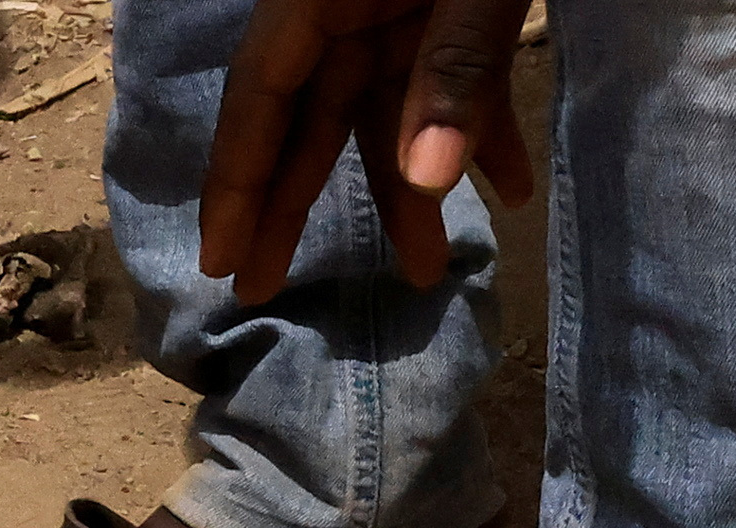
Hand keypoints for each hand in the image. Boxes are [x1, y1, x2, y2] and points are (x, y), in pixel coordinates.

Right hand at [195, 0, 535, 305]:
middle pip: (313, 114)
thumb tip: (426, 184)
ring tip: (425, 274)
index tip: (223, 260)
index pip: (264, 97)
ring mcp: (403, 3)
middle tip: (267, 290)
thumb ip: (455, 70)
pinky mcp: (455, 1)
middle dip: (300, 203)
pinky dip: (481, 132)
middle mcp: (349, 3)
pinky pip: (454, 80)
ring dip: (412, 188)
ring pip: (390, 109)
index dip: (238, 182)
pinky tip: (512, 191)